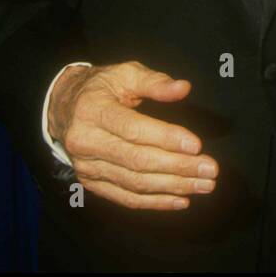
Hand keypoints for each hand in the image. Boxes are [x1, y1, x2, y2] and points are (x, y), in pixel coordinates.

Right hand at [47, 61, 217, 210]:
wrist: (65, 108)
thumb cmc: (102, 87)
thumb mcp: (126, 73)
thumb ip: (155, 81)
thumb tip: (183, 88)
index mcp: (94, 111)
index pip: (133, 129)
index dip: (166, 138)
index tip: (197, 146)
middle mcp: (86, 142)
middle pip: (137, 160)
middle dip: (178, 167)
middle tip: (210, 170)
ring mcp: (87, 167)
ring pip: (134, 183)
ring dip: (173, 187)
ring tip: (204, 185)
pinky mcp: (92, 182)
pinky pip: (125, 198)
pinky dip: (155, 202)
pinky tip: (181, 200)